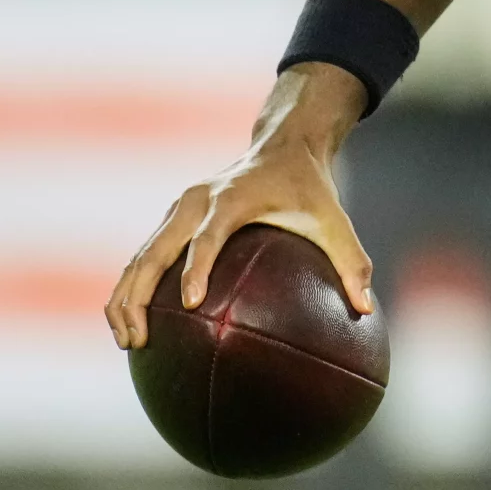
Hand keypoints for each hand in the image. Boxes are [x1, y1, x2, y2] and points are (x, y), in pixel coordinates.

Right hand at [104, 64, 375, 349]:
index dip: (196, 268)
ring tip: (128, 342)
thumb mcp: (334, 220)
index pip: (208, 236)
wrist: (281, 147)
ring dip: (125, 298)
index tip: (190, 303)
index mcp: (231, 198)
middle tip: (139, 340)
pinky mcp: (171, 220)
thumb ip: (350, 262)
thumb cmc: (309, 188)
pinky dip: (133, 290)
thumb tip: (365, 309)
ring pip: (139, 257)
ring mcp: (177, 210)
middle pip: (154, 251)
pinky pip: (144, 258)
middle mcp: (195, 202)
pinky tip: (135, 328)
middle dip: (138, 296)